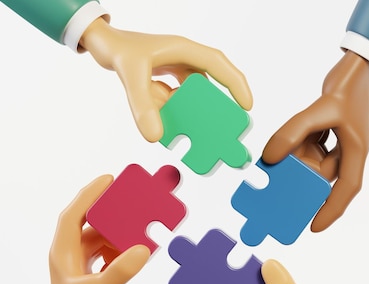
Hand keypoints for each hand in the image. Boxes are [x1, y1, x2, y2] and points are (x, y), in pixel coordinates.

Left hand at [39, 175, 150, 283]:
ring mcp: (78, 255)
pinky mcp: (88, 264)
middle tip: (134, 200)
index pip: (74, 212)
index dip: (91, 193)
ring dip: (120, 233)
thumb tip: (142, 250)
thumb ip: (117, 273)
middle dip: (113, 210)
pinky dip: (120, 247)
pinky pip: (107, 246)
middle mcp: (69, 247)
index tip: (109, 178)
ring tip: (138, 234)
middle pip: (91, 219)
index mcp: (62, 248)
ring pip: (102, 233)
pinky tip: (130, 255)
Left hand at [79, 17, 252, 141]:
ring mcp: (178, 68)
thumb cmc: (117, 48)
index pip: (218, 65)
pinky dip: (171, 108)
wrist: (100, 42)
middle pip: (211, 84)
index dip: (236, 85)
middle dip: (212, 106)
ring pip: (193, 94)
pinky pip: (178, 98)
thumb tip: (155, 137)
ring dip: (186, 110)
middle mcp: (185, 58)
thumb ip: (142, 105)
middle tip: (217, 127)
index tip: (246, 107)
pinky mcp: (169, 78)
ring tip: (182, 124)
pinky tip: (159, 112)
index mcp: (184, 49)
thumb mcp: (129, 75)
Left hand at [262, 50, 368, 231]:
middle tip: (279, 188)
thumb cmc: (346, 89)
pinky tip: (283, 143)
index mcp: (356, 151)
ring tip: (277, 157)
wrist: (353, 67)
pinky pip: (310, 148)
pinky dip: (298, 146)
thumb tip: (271, 157)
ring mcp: (339, 144)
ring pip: (314, 161)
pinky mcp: (330, 134)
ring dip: (297, 158)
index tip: (314, 227)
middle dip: (303, 180)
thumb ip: (294, 132)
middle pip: (324, 176)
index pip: (346, 189)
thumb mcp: (320, 110)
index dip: (331, 210)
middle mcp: (348, 152)